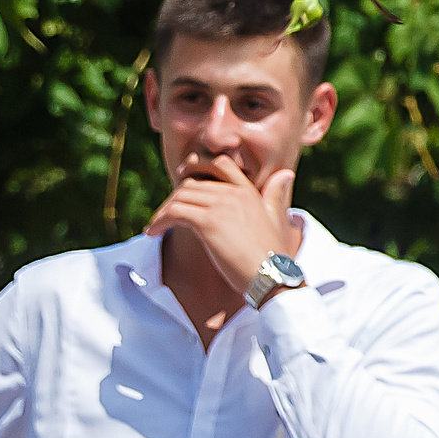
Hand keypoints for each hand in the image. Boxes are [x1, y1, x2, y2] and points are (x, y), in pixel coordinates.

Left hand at [144, 156, 296, 298]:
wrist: (272, 275)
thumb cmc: (272, 253)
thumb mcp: (274, 217)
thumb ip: (274, 194)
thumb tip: (285, 174)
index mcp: (249, 191)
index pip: (220, 162)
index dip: (197, 165)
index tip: (183, 176)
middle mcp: (235, 193)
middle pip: (191, 183)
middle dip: (173, 198)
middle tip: (164, 214)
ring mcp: (221, 206)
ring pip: (179, 197)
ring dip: (162, 211)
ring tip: (155, 226)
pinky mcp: (208, 222)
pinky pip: (174, 213)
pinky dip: (159, 221)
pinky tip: (153, 232)